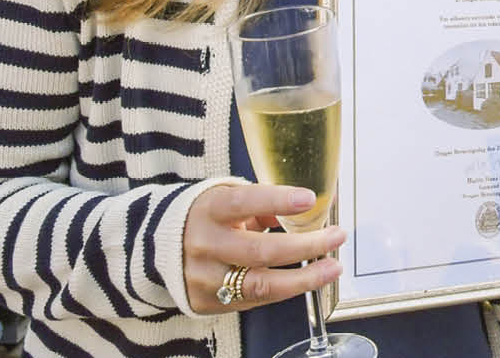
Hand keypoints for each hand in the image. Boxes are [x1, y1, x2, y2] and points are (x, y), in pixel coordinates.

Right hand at [183, 183, 345, 313]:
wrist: (162, 248)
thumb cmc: (211, 218)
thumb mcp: (231, 200)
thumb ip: (269, 203)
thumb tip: (318, 203)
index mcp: (210, 209)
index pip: (244, 202)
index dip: (277, 201)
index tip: (309, 199)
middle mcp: (204, 244)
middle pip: (261, 250)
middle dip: (307, 245)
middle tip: (337, 236)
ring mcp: (204, 277)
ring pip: (261, 284)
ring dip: (304, 278)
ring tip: (332, 268)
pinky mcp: (206, 301)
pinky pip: (254, 300)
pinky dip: (285, 290)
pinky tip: (306, 281)